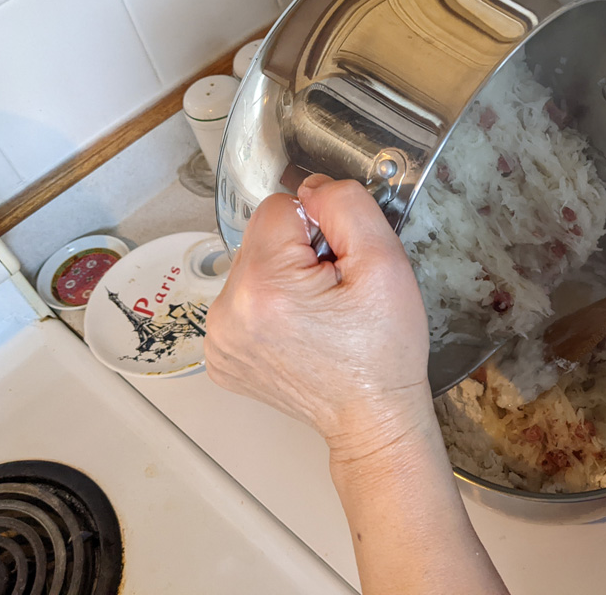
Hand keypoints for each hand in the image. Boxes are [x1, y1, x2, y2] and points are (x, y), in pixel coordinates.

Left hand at [204, 176, 432, 459]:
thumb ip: (346, 205)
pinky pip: (243, 300)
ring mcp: (218, 339)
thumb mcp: (386, 262)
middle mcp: (227, 313)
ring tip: (318, 316)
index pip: (278, 207)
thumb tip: (310, 187)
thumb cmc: (384, 352)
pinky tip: (300, 332)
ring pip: (252, 266)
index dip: (318, 227)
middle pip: (261, 237)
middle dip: (299, 253)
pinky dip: (270, 306)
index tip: (338, 265)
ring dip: (283, 278)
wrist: (373, 419)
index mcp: (264, 286)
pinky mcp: (220, 355)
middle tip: (333, 294)